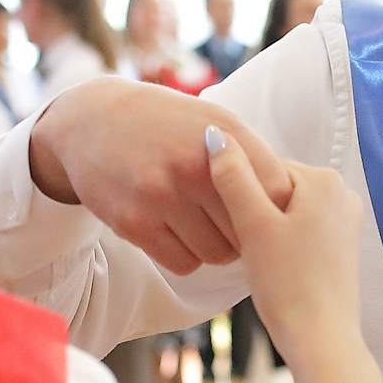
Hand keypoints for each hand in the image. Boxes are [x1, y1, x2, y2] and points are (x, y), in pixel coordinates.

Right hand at [26, 77, 294, 274]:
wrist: (91, 121)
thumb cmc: (164, 123)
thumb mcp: (211, 119)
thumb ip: (250, 154)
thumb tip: (292, 197)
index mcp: (225, 134)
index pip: (277, 192)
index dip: (277, 209)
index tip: (270, 215)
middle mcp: (196, 164)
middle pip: (249, 228)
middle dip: (247, 233)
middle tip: (235, 228)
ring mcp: (163, 194)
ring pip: (218, 253)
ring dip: (216, 248)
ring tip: (204, 228)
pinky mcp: (135, 222)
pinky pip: (184, 263)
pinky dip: (186, 255)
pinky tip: (178, 236)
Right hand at [206, 127, 382, 382]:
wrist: (321, 341)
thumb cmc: (288, 285)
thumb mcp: (253, 226)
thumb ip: (233, 177)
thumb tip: (215, 135)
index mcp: (324, 179)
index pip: (262, 166)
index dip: (236, 191)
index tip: (226, 220)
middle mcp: (342, 194)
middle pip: (275, 188)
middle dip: (252, 211)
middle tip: (243, 244)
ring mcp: (344, 222)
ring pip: (285, 211)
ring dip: (263, 230)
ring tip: (259, 260)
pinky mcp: (341, 248)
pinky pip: (299, 231)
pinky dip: (281, 244)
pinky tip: (273, 269)